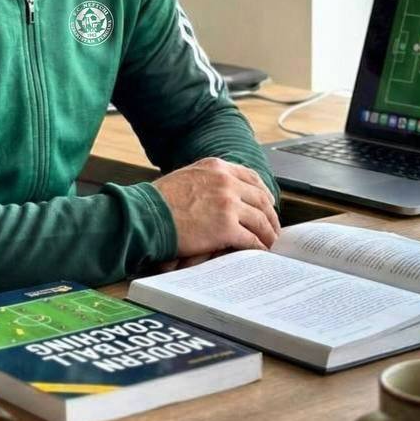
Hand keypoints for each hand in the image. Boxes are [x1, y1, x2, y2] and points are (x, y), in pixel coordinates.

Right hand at [151, 156, 280, 257]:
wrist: (146, 215)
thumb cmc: (158, 201)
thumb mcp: (186, 177)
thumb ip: (207, 181)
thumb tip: (223, 195)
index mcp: (216, 167)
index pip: (250, 177)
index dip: (263, 192)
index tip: (268, 203)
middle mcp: (226, 182)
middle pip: (260, 198)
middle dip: (270, 215)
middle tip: (273, 228)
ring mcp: (227, 204)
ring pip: (260, 220)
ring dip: (268, 233)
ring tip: (269, 243)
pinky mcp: (226, 227)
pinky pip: (251, 239)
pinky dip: (259, 247)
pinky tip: (259, 252)